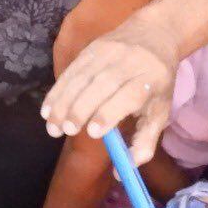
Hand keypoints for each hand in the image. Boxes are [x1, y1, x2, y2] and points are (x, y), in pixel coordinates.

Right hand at [41, 12, 179, 162]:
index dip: (110, 112)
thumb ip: (144, 143)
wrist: (154, 34)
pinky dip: (57, 90)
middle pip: (102, 84)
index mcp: (151, 78)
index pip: (129, 95)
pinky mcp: (92, 48)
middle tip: (66, 131)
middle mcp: (130, 62)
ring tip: (53, 125)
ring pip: (82, 77)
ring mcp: (109, 52)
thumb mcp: (160, 111)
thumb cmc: (156, 82)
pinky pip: (71, 70)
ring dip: (63, 102)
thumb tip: (122, 172)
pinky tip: (47, 109)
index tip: (93, 133)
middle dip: (81, 108)